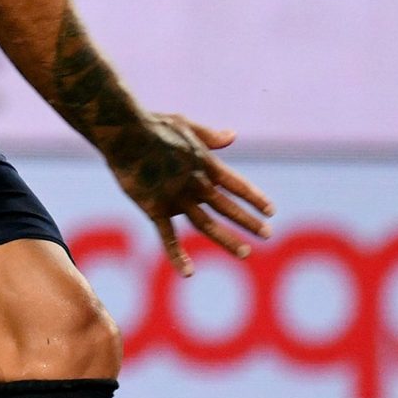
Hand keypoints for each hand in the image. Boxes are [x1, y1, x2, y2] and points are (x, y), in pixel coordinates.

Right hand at [103, 114, 272, 275]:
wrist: (126, 132)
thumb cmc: (152, 124)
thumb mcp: (186, 124)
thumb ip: (209, 135)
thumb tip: (232, 136)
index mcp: (204, 164)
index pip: (236, 184)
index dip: (254, 197)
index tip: (271, 210)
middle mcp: (195, 183)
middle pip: (227, 206)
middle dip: (248, 221)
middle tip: (267, 234)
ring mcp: (177, 198)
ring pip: (206, 224)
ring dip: (227, 239)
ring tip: (245, 253)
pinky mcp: (155, 208)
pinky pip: (168, 236)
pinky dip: (178, 255)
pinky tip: (188, 273)